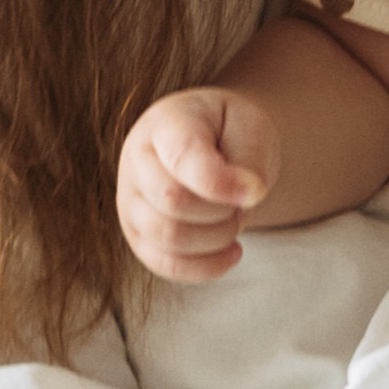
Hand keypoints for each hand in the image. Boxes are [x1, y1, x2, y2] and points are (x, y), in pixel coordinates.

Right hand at [116, 86, 278, 282]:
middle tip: (243, 198)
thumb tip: (249, 195)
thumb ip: (249, 157)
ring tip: (234, 217)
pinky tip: (233, 250)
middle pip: (173, 202)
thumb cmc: (232, 133)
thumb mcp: (250, 128)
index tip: (258, 191)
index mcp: (165, 123)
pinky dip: (207, 266)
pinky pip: (167, 265)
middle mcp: (136, 161)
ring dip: (218, 236)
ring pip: (170, 237)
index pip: (182, 159)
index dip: (221, 183)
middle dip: (223, 209)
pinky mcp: (139, 237)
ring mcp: (130, 201)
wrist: (217, 147)